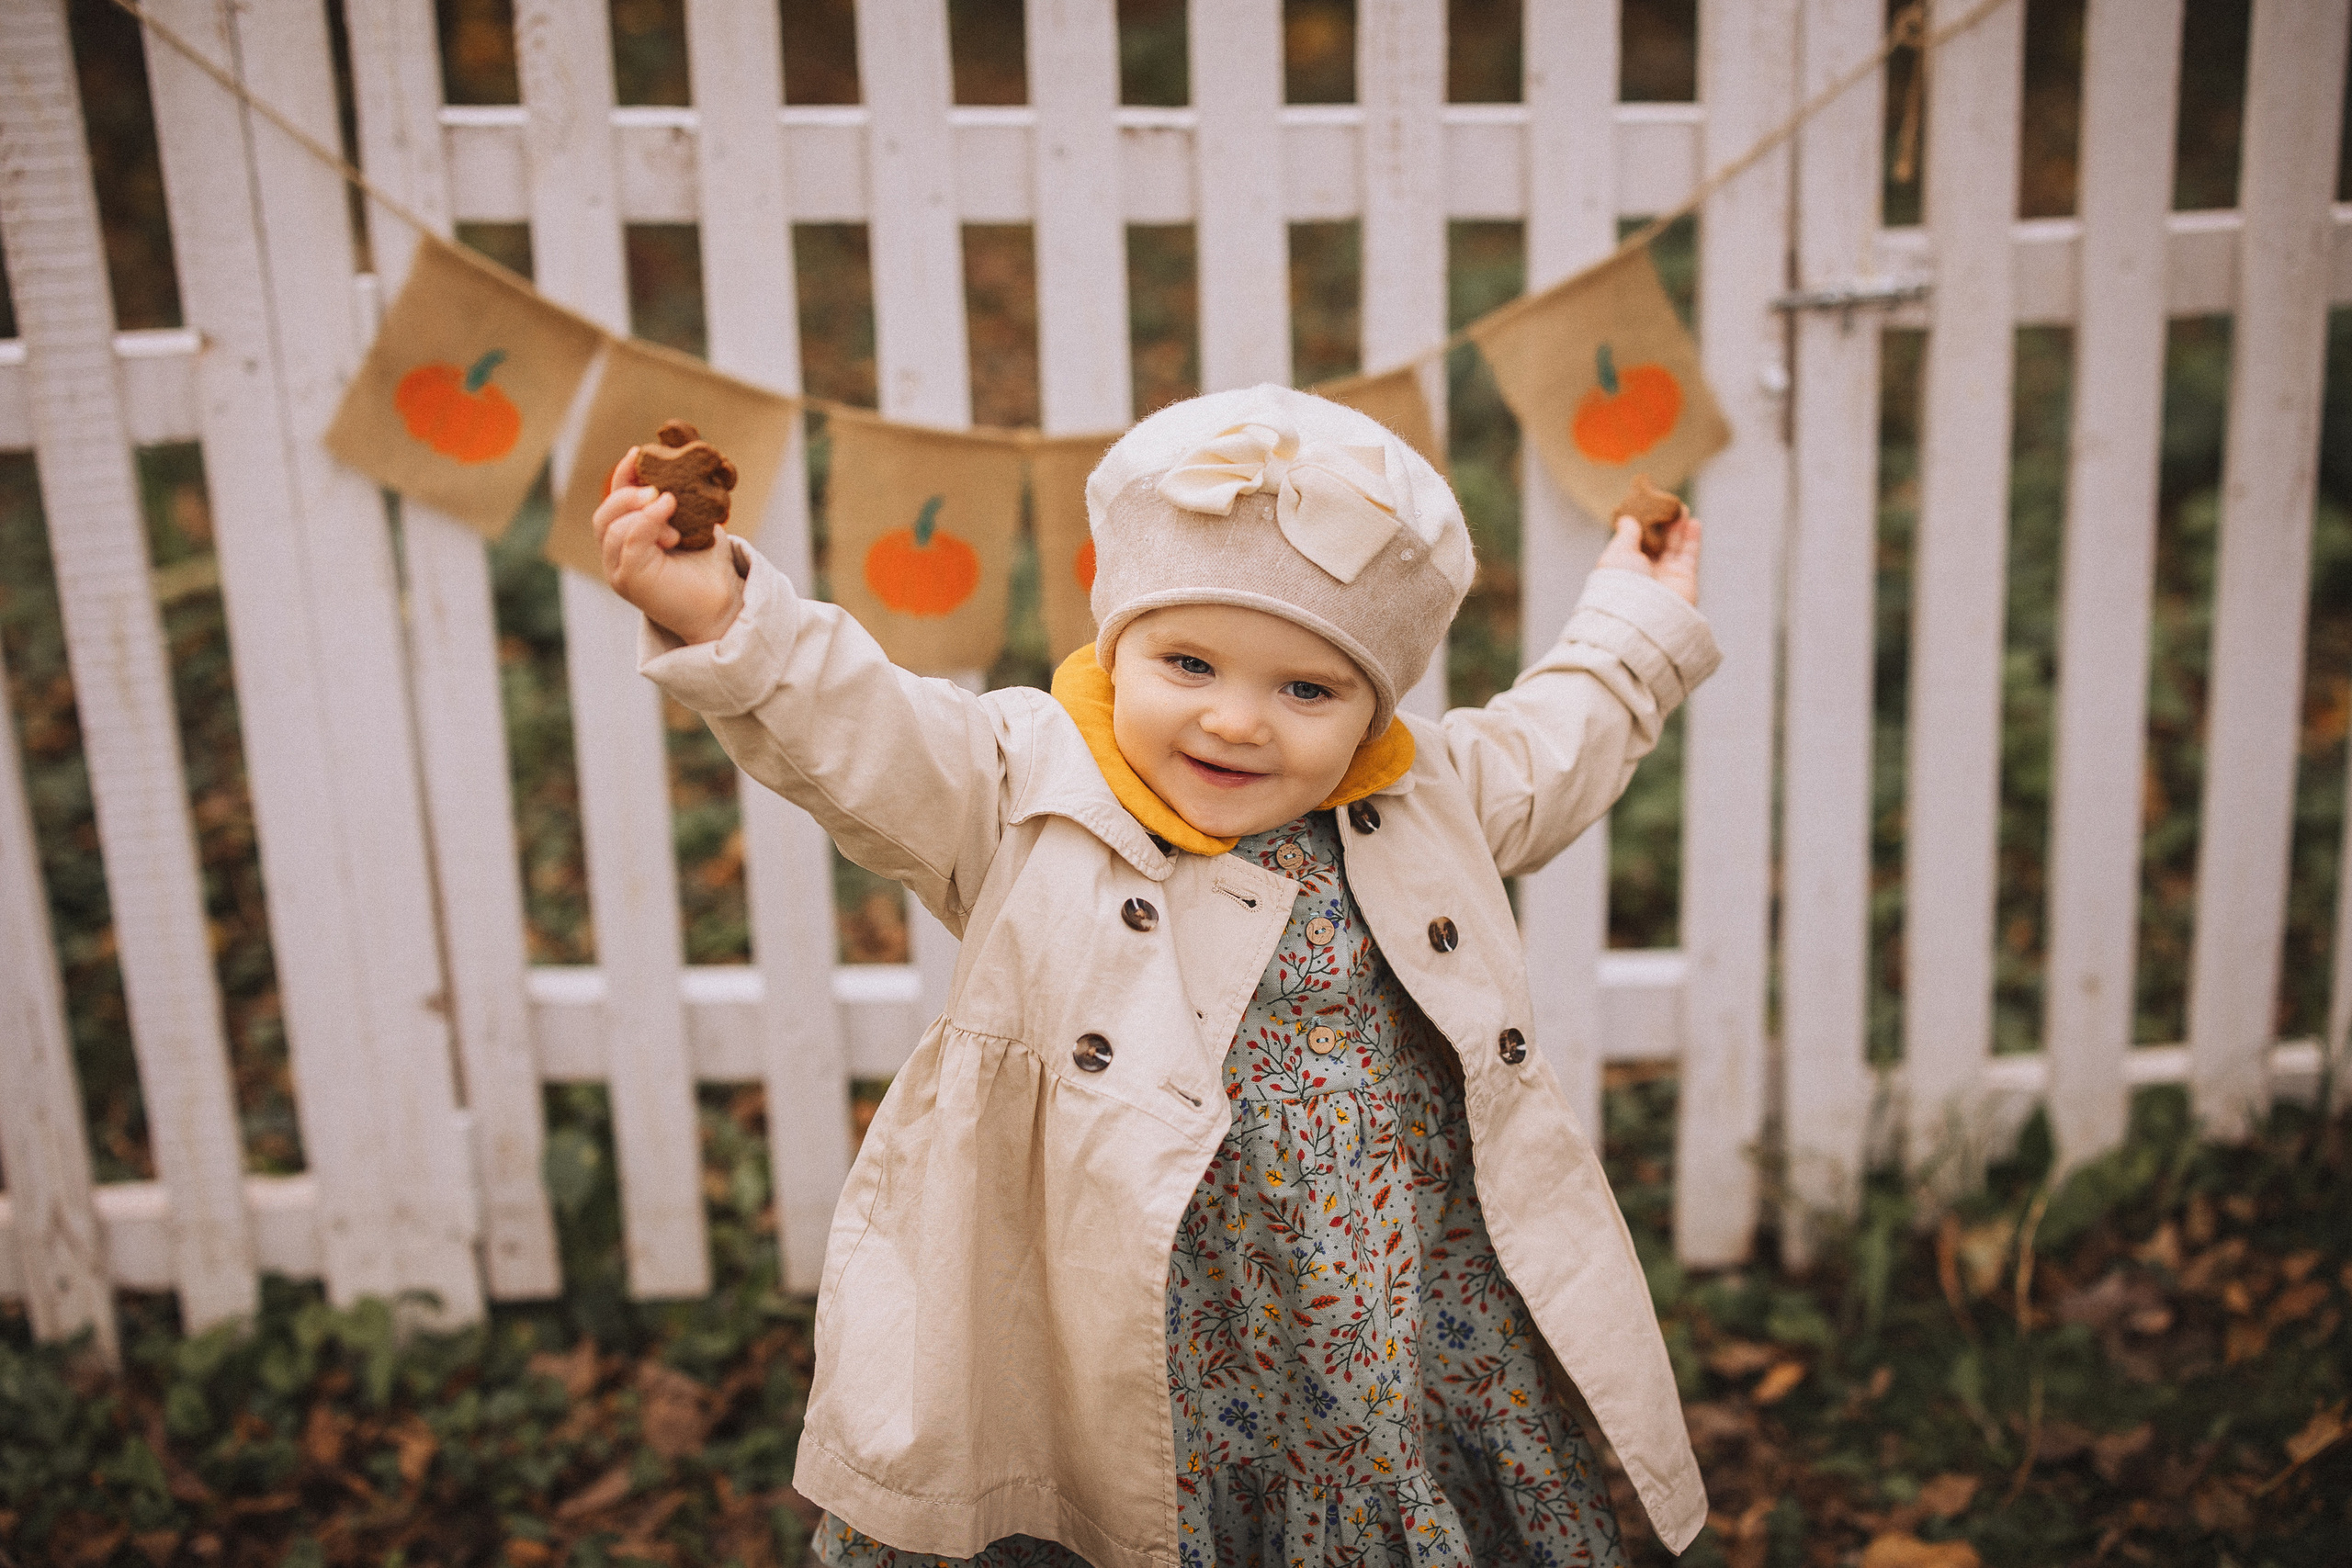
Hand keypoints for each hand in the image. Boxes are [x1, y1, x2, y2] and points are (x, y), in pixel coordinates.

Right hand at [592, 447, 743, 643]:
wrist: (723, 605)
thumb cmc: (708, 566)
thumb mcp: (692, 522)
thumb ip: (676, 497)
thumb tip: (678, 462)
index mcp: (627, 540)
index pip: (613, 504)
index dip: (621, 477)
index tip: (638, 452)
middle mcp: (617, 556)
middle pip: (603, 516)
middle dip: (626, 494)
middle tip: (657, 489)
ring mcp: (619, 571)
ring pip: (612, 528)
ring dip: (642, 512)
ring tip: (672, 510)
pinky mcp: (629, 582)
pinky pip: (628, 543)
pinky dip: (646, 523)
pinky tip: (668, 519)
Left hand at [1595, 509, 1701, 606]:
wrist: (1642, 614)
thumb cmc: (1622, 584)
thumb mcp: (1617, 554)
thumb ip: (1625, 535)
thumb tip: (1627, 518)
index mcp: (1624, 567)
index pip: (1634, 542)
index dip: (1641, 524)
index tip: (1646, 506)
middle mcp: (1645, 572)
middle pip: (1656, 543)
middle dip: (1662, 523)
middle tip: (1666, 504)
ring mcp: (1665, 576)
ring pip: (1674, 546)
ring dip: (1678, 527)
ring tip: (1680, 507)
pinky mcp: (1684, 579)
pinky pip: (1689, 555)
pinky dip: (1692, 538)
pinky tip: (1693, 521)